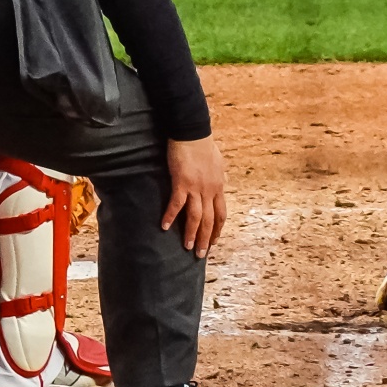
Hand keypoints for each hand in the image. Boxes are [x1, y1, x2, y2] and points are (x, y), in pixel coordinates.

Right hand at [161, 136, 227, 254]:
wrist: (192, 132)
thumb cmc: (203, 145)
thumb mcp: (217, 162)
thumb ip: (219, 175)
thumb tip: (222, 181)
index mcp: (218, 186)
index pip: (221, 214)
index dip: (217, 229)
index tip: (213, 241)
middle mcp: (210, 190)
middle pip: (209, 220)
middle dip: (205, 239)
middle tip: (200, 254)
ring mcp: (196, 188)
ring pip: (195, 217)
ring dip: (191, 233)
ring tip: (187, 247)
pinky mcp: (181, 183)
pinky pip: (176, 204)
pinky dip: (170, 216)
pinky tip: (164, 226)